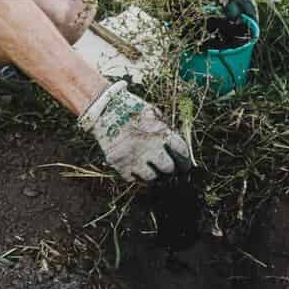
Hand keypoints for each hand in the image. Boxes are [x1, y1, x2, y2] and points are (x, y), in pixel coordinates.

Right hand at [78, 80, 192, 181]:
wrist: (103, 109)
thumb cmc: (130, 109)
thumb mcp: (152, 112)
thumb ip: (165, 128)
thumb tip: (177, 147)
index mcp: (160, 132)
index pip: (181, 151)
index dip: (185, 159)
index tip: (184, 164)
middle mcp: (149, 147)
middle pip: (168, 168)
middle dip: (171, 168)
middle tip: (170, 169)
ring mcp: (134, 158)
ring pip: (152, 178)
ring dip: (154, 175)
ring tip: (154, 171)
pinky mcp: (119, 165)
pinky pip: (133, 179)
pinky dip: (136, 175)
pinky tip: (137, 168)